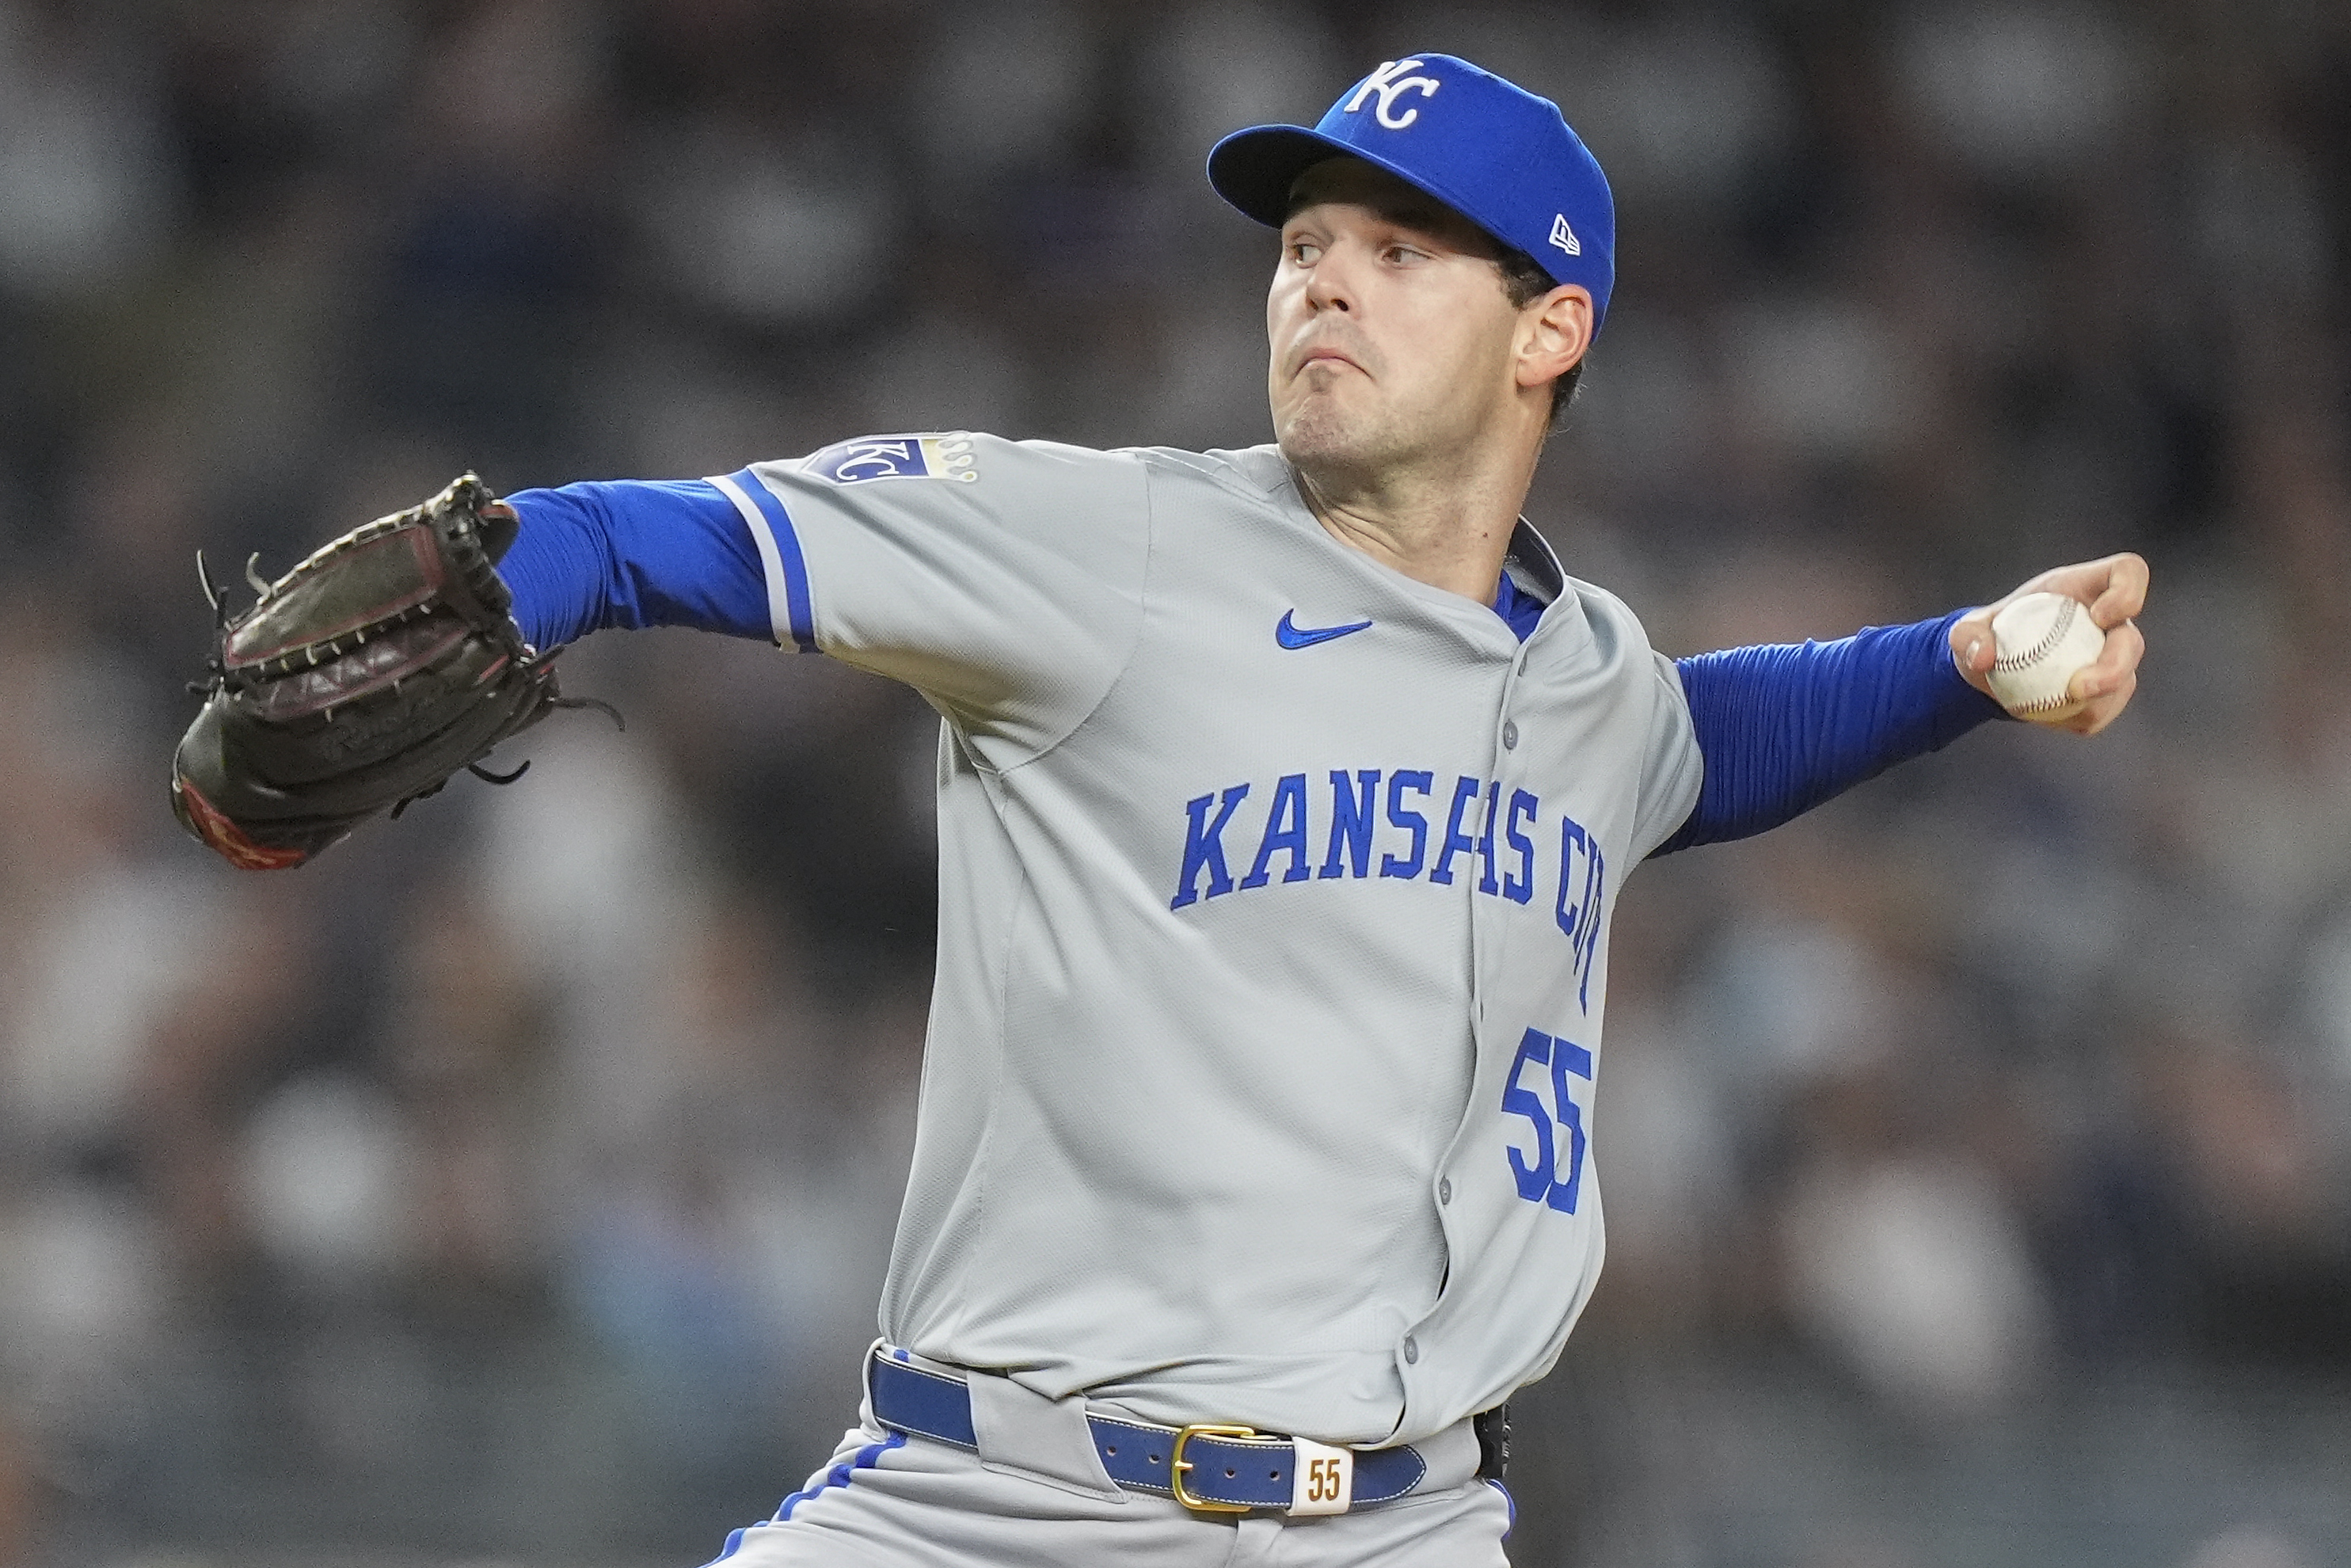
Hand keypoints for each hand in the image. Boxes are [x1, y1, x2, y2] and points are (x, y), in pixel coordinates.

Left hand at [1948, 553, 2147, 734]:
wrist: (1995, 667)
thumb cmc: (1989, 634)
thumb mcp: (1967, 630)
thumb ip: (1968, 635)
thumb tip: (1984, 658)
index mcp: (2085, 589)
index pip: (2128, 573)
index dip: (2128, 592)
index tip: (2099, 617)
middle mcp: (2108, 623)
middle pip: (2131, 640)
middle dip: (2115, 666)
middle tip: (2078, 688)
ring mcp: (2112, 657)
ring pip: (2125, 681)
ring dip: (2098, 702)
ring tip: (2058, 709)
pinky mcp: (2106, 691)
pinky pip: (2105, 710)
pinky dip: (2081, 719)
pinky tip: (2053, 718)